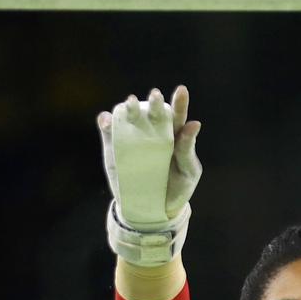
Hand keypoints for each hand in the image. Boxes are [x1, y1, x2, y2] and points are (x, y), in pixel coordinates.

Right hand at [98, 85, 201, 227]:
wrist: (154, 209)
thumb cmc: (178, 187)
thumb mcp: (188, 171)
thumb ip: (188, 149)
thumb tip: (194, 123)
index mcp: (173, 136)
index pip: (177, 116)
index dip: (179, 102)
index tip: (181, 90)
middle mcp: (153, 133)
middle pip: (153, 114)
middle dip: (154, 103)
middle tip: (155, 96)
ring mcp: (133, 140)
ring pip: (129, 119)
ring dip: (129, 108)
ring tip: (130, 103)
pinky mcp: (115, 149)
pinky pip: (109, 133)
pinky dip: (106, 124)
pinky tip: (106, 119)